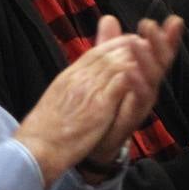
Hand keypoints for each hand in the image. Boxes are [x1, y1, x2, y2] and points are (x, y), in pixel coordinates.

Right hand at [15, 18, 158, 186]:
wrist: (37, 147)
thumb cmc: (42, 132)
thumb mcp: (54, 102)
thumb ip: (68, 90)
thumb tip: (75, 88)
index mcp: (67, 77)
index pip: (94, 54)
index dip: (113, 46)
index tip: (127, 42)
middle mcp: (78, 78)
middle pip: (107, 55)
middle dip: (128, 47)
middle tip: (146, 42)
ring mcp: (89, 90)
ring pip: (116, 64)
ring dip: (135, 57)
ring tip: (151, 53)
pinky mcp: (99, 105)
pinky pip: (120, 83)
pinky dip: (133, 75)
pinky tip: (146, 73)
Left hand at [88, 15, 184, 169]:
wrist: (96, 138)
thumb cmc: (107, 101)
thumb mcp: (107, 67)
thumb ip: (109, 44)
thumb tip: (109, 18)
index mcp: (144, 72)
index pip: (158, 51)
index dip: (167, 36)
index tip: (174, 20)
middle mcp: (149, 86)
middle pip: (160, 62)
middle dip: (159, 43)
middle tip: (151, 24)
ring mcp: (143, 102)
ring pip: (151, 79)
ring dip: (146, 60)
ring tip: (139, 42)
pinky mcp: (133, 116)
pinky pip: (137, 100)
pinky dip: (135, 85)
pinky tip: (130, 72)